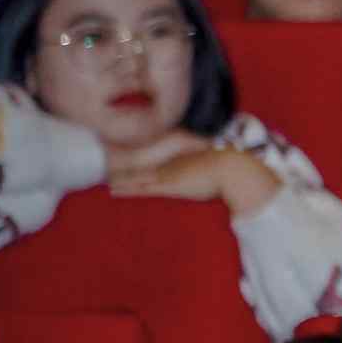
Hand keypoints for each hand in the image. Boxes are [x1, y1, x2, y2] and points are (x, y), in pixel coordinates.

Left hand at [110, 145, 283, 216]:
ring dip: (121, 176)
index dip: (144, 154)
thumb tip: (226, 162)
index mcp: (186, 155)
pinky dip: (126, 188)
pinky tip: (112, 189)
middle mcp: (174, 161)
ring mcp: (170, 171)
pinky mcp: (168, 184)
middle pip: (144, 162)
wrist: (235, 167)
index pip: (159, 155)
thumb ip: (221, 164)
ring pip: (138, 174)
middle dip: (126, 162)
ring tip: (106, 178)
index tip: (130, 153)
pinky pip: (141, 187)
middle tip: (108, 160)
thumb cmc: (235, 166)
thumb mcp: (225, 164)